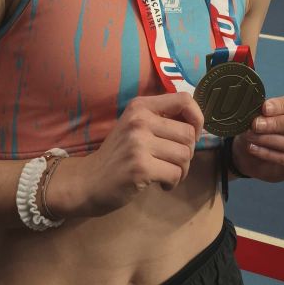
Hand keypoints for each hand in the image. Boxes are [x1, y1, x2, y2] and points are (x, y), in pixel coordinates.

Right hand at [49, 92, 204, 218]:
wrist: (87, 182)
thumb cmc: (117, 155)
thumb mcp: (135, 127)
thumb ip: (161, 120)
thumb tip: (197, 124)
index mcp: (140, 106)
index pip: (184, 99)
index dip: (197, 118)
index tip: (192, 134)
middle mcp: (140, 120)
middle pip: (188, 133)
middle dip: (188, 153)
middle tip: (173, 162)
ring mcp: (139, 143)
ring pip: (185, 155)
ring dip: (181, 170)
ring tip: (166, 174)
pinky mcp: (140, 167)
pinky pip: (175, 174)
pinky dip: (173, 183)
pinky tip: (161, 184)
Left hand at [232, 95, 283, 182]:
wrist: (250, 154)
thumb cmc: (260, 129)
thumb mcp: (259, 117)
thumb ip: (262, 112)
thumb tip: (260, 112)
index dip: (281, 105)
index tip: (264, 108)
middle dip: (275, 124)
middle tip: (256, 124)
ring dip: (268, 139)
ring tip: (251, 136)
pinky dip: (267, 153)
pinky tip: (254, 148)